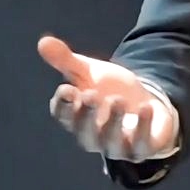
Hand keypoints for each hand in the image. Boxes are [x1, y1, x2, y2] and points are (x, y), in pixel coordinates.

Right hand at [38, 35, 178, 162]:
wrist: (146, 104)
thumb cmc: (110, 91)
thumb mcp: (89, 73)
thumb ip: (67, 61)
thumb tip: (43, 41)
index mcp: (77, 118)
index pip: (63, 115)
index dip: (63, 104)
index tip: (67, 89)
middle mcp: (93, 136)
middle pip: (84, 132)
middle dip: (87, 115)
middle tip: (91, 95)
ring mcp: (117, 145)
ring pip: (110, 142)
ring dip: (113, 122)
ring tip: (117, 100)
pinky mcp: (141, 148)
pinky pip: (140, 144)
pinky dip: (142, 128)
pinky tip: (145, 108)